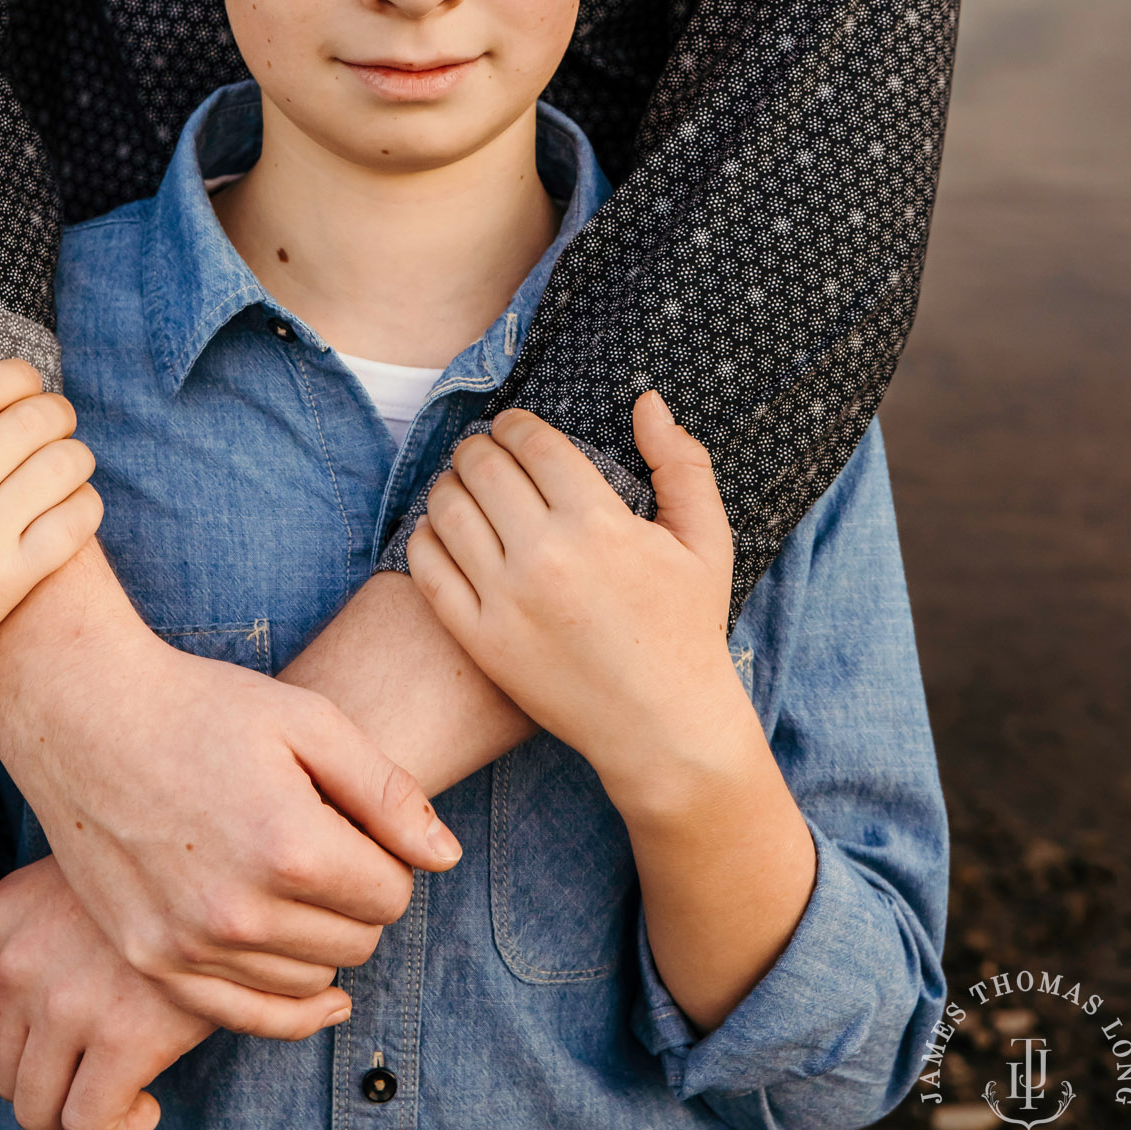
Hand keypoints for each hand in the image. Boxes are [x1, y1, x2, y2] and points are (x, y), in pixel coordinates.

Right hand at [0, 328, 103, 742]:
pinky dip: (85, 505)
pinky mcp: (8, 584)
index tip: (26, 384)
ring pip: (67, 464)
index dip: (21, 375)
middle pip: (37, 418)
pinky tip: (69, 506)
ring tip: (61, 463)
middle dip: (56, 412)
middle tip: (52, 423)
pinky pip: (78, 521)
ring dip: (75, 456)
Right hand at [0, 547, 460, 1033]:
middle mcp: (242, 911)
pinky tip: (309, 986)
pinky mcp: (152, 960)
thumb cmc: (203, 705)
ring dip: (320, 943)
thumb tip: (446, 858)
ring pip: (308, 985)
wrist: (86, 714)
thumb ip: (387, 792)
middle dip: (358, 900)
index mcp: (291, 846)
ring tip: (293, 882)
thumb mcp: (309, 721)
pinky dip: (284, 1002)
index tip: (357, 826)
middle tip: (327, 847)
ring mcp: (191, 945)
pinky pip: (245, 1018)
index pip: (393, 894)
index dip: (387, 858)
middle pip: (356, 943)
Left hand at [0, 856, 230, 1129]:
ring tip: (125, 1082)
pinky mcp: (124, 1035)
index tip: (50, 1054)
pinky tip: (147, 1104)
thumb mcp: (68, 887)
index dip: (1, 1059)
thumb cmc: (153, 885)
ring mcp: (67, 1000)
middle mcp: (19, 959)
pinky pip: (89, 1126)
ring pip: (38, 1111)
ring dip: (81, 1110)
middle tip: (102, 1061)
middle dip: (53, 1082)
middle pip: (2, 1077)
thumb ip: (28, 942)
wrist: (226, 863)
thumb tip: (16, 1038)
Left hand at [406, 394, 742, 804]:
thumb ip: (682, 463)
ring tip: (461, 486)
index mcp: (599, 522)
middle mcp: (546, 557)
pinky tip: (441, 532)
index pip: (532, 442)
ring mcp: (507, 601)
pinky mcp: (481, 641)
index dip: (515, 423)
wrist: (663, 728)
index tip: (513, 427)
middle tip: (484, 452)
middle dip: (478, 447)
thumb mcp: (705, 541)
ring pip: (447, 510)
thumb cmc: (687, 629)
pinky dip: (425, 537)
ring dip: (449, 485)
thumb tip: (647, 402)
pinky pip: (427, 569)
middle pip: (482, 466)